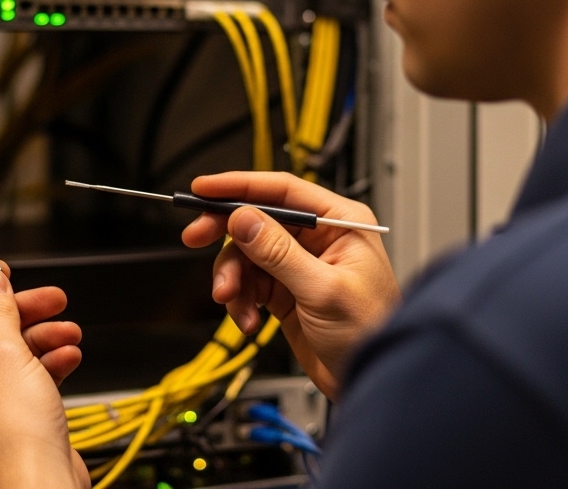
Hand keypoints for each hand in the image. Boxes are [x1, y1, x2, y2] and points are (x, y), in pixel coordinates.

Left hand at [0, 265, 89, 488]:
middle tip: (46, 295)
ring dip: (39, 337)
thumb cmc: (11, 434)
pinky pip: (20, 380)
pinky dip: (44, 364)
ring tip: (66, 329)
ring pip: (5, 355)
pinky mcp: (4, 420)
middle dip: (18, 311)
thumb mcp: (6, 351)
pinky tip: (67, 356)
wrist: (40, 485)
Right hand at [182, 172, 400, 399]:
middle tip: (195, 237)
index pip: (283, 191)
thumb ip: (279, 253)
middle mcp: (319, 238)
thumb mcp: (322, 289)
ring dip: (233, 278)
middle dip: (225, 232)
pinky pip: (249, 283)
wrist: (369, 380)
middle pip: (258, 218)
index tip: (204, 188)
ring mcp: (299, 264)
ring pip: (246, 254)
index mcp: (341, 223)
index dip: (240, 186)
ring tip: (232, 300)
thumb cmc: (372, 331)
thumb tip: (245, 219)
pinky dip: (240, 300)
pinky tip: (247, 319)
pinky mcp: (285, 291)